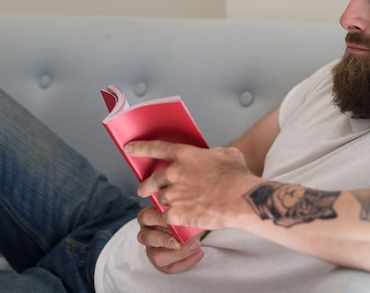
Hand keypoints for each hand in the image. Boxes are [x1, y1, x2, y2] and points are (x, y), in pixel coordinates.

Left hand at [125, 141, 260, 228]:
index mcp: (184, 155)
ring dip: (166, 202)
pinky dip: (171, 218)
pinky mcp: (176, 214)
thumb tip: (212, 156)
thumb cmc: (238, 177)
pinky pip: (166, 216)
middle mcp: (174, 173)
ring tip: (174, 206)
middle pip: (152, 180)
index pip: (155, 149)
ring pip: (160, 199)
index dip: (139, 148)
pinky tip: (179, 219)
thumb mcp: (227, 154)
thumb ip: (213, 154)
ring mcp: (173, 195)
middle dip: (146, 186)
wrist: (241, 199)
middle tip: (144, 189)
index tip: (128, 149)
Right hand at [137, 206, 204, 273]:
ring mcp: (152, 250)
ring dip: (179, 253)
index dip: (159, 219)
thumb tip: (188, 211)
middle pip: (149, 239)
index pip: (146, 217)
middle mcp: (146, 235)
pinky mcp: (161, 264)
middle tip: (180, 240)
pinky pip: (171, 267)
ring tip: (196, 245)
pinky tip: (198, 253)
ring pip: (158, 257)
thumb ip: (181, 210)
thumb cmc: (183, 216)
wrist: (192, 229)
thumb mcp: (181, 210)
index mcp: (148, 218)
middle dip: (166, 240)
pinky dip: (186, 261)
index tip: (175, 219)